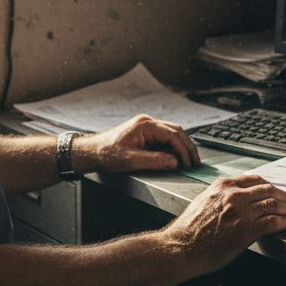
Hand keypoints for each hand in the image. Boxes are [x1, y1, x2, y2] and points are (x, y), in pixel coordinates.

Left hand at [74, 114, 200, 173]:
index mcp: (145, 125)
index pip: (172, 135)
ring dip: (182, 146)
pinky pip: (164, 137)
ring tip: (189, 160)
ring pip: (171, 133)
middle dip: (187, 147)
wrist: (91, 152)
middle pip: (176, 131)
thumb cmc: (107, 154)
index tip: (188, 163)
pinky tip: (177, 157)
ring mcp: (146, 127)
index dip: (183, 150)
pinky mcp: (144, 133)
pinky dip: (173, 147)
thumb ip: (155, 161)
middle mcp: (147, 122)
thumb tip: (175, 162)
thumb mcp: (131, 160)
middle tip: (195, 162)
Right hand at [162, 174, 285, 274]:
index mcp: (223, 186)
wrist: (181, 247)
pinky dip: (285, 222)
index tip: (278, 193)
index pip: (255, 180)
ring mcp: (241, 212)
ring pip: (274, 204)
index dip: (271, 187)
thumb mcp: (204, 202)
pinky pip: (274, 221)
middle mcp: (234, 195)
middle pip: (269, 190)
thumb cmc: (189, 230)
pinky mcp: (246, 230)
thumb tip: (236, 200)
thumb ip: (221, 197)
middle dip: (284, 197)